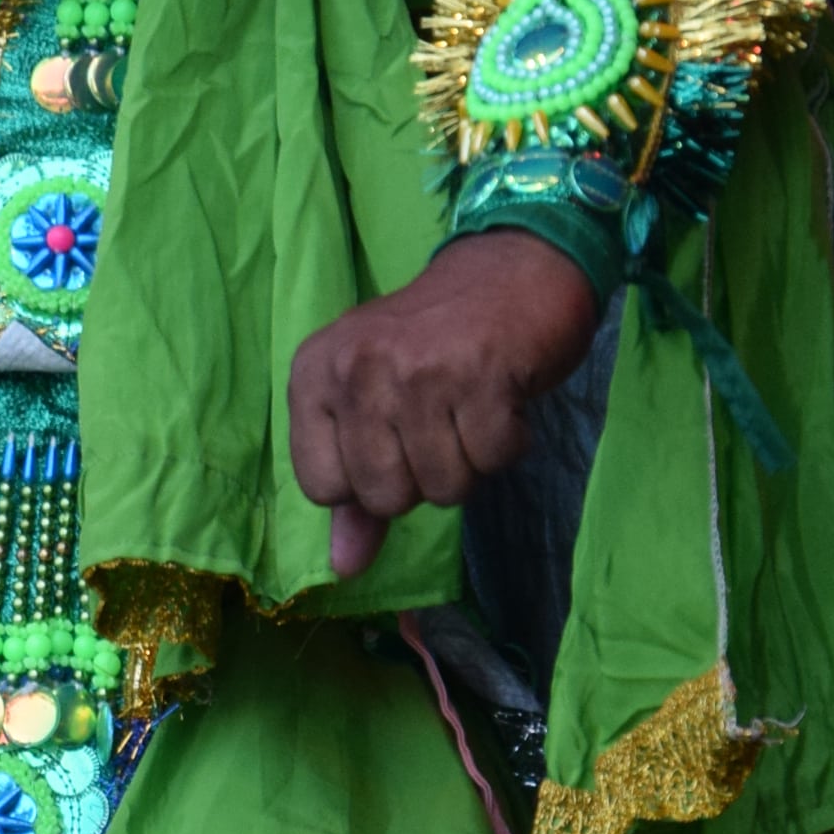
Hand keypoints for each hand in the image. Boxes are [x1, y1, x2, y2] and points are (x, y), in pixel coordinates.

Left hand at [287, 231, 602, 577]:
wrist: (519, 264)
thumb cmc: (439, 340)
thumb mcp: (377, 403)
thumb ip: (355, 489)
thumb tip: (345, 569)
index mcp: (315, 373)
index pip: (322, 487)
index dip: (367, 481)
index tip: (393, 435)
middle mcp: (357, 367)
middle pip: (384, 496)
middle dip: (424, 476)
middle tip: (441, 420)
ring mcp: (419, 369)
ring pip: (442, 487)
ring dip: (471, 461)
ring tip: (472, 406)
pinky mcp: (482, 373)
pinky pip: (493, 459)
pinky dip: (509, 442)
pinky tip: (503, 398)